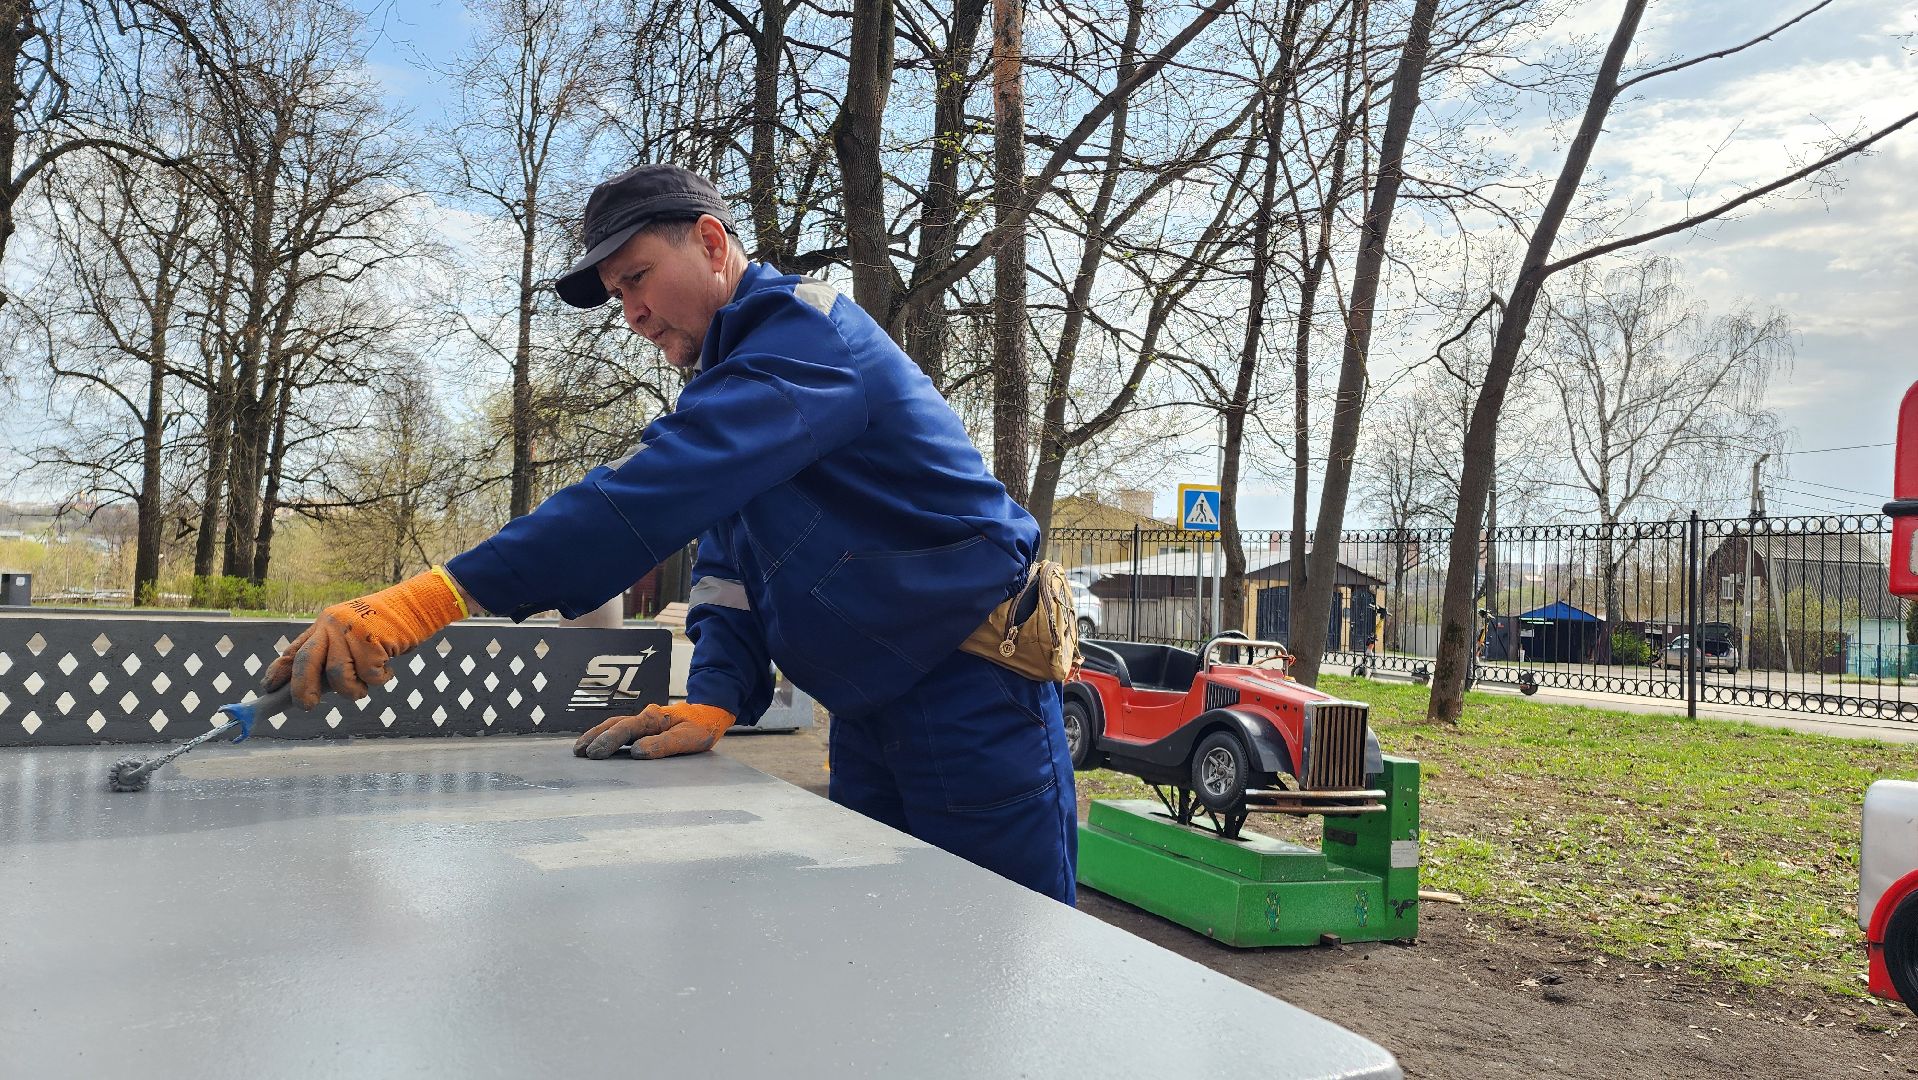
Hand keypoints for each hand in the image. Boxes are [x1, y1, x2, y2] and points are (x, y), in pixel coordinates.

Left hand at [263, 569, 467, 707]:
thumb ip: (332, 655)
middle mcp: (331, 626)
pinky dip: (379, 679)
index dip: (279, 671)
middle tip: (307, 706)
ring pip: (338, 675)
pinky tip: (387, 670)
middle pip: (306, 662)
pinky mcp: (371, 639)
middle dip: (302, 689)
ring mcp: (350, 632)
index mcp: (323, 626)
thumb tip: (312, 687)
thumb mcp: (350, 635)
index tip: (268, 689)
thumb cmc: (383, 628)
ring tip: (364, 689)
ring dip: (352, 691)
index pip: (295, 650)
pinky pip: (368, 675)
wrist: (413, 606)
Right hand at [574, 703, 735, 759]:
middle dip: (595, 738)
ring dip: (595, 736)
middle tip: (580, 753)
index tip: (596, 754)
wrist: (710, 715)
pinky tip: (595, 745)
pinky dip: (604, 736)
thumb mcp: (689, 738)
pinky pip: (619, 729)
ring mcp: (642, 721)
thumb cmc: (701, 728)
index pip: (626, 729)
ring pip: (613, 725)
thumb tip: (637, 752)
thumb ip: (665, 744)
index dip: (610, 741)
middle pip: (614, 725)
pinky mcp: (643, 727)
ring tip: (579, 750)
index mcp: (653, 718)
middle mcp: (644, 717)